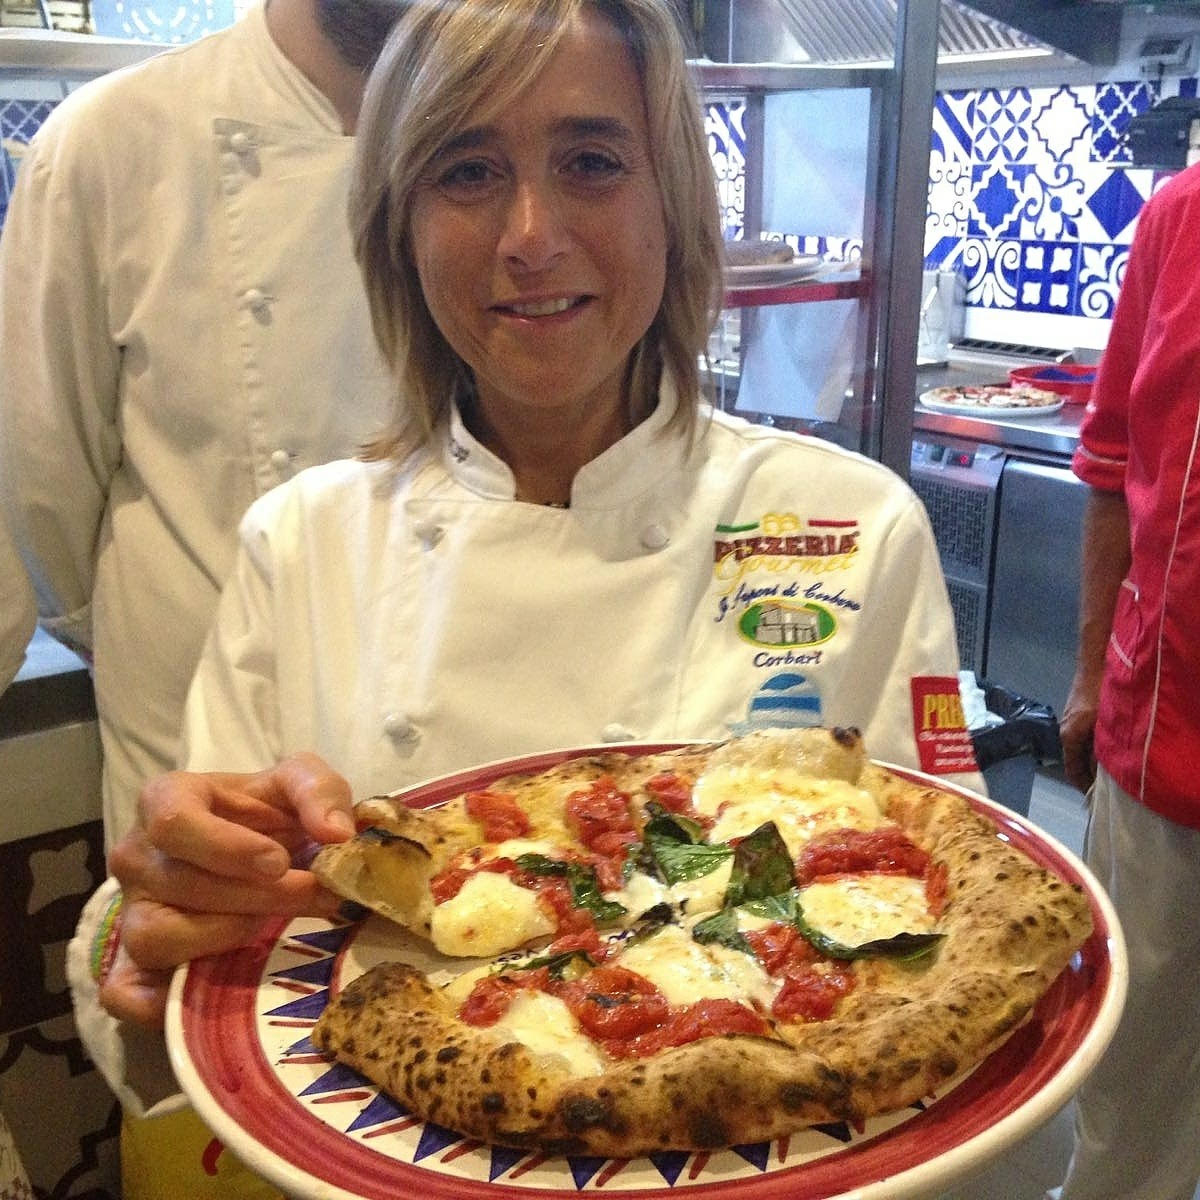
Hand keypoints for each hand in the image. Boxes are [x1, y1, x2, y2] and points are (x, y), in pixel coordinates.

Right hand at [102, 752, 354, 1026]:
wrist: (258, 849)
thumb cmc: (269, 812)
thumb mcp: (298, 782)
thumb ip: (319, 792)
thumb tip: (337, 834)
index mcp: (164, 800)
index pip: (174, 823)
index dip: (228, 848)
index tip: (279, 863)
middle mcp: (136, 856)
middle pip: (182, 883)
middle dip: (257, 895)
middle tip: (312, 895)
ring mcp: (130, 912)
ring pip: (159, 936)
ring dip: (227, 936)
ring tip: (273, 923)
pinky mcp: (133, 963)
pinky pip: (126, 992)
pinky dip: (158, 1000)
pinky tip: (209, 989)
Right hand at [1059, 674, 1100, 794]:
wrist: (1094, 665)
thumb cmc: (1098, 695)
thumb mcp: (1104, 726)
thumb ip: (1102, 751)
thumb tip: (1103, 775)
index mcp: (1069, 737)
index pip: (1072, 770)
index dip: (1083, 786)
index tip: (1095, 799)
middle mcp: (1065, 731)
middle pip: (1075, 760)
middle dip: (1088, 775)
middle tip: (1106, 788)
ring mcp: (1069, 721)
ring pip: (1079, 749)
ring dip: (1091, 760)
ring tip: (1108, 770)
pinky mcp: (1076, 714)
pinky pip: (1082, 738)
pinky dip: (1092, 747)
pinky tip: (1106, 748)